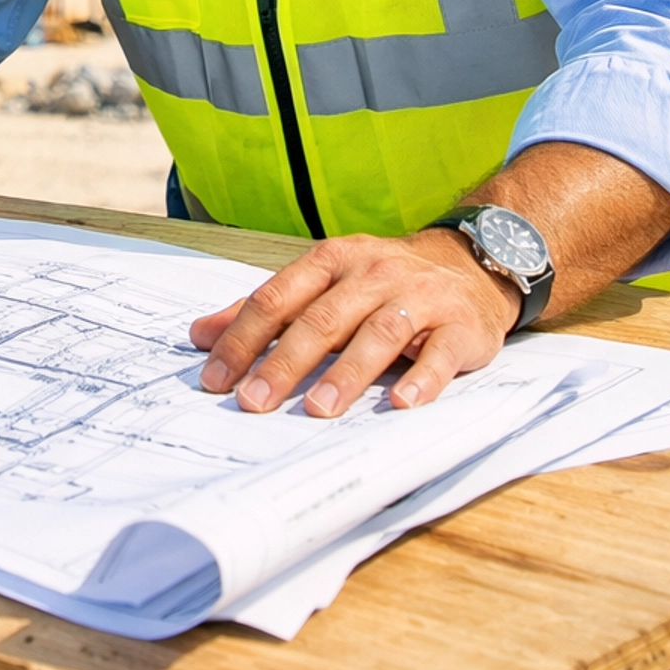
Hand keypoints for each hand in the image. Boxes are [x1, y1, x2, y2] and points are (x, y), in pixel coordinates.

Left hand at [189, 229, 520, 415]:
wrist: (469, 263)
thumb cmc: (382, 281)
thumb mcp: (322, 283)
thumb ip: (266, 309)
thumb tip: (201, 334)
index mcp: (332, 260)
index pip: (278, 298)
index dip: (243, 338)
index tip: (216, 378)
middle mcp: (373, 272)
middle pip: (323, 318)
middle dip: (285, 362)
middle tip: (255, 403)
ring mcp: (419, 296)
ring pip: (378, 333)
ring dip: (347, 373)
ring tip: (318, 409)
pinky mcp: (459, 325)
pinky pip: (440, 353)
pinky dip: (422, 379)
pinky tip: (401, 404)